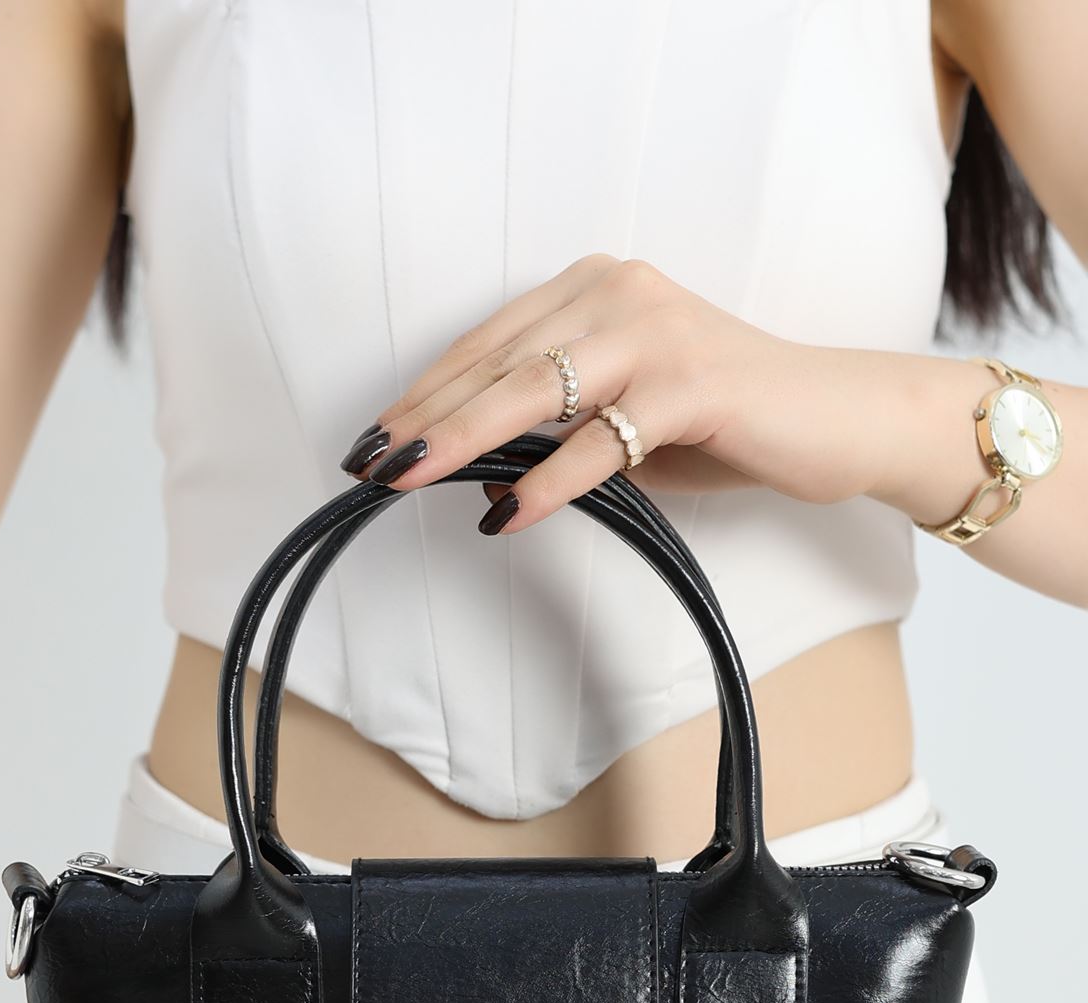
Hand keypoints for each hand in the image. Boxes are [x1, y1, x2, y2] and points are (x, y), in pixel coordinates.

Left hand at [337, 251, 949, 532]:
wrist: (835, 418)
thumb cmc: (728, 421)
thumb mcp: (627, 420)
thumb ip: (557, 429)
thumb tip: (479, 472)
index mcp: (594, 288)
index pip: (488, 342)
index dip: (426, 392)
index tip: (375, 437)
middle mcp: (617, 292)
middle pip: (496, 361)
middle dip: (424, 417)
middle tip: (367, 462)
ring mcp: (654, 332)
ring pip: (533, 389)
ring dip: (460, 438)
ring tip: (406, 478)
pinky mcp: (691, 384)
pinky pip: (600, 439)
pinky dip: (548, 480)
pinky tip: (504, 515)